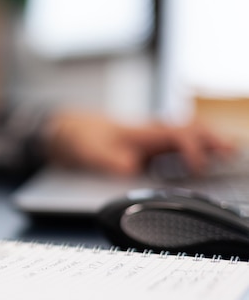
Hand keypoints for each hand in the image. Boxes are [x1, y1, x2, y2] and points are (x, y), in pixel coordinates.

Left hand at [46, 110, 234, 174]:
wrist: (67, 130)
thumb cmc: (82, 137)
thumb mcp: (92, 152)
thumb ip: (112, 160)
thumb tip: (131, 168)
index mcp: (143, 131)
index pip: (178, 136)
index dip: (193, 149)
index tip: (201, 167)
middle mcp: (152, 132)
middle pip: (192, 131)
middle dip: (214, 140)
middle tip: (235, 151)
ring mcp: (152, 139)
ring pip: (189, 137)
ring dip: (209, 144)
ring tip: (231, 153)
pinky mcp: (148, 148)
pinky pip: (178, 147)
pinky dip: (195, 151)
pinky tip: (202, 162)